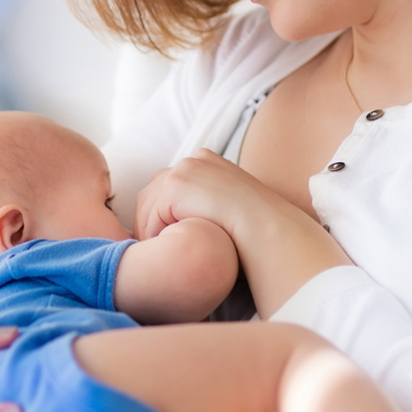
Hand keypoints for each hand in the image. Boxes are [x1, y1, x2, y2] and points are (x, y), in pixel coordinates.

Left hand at [134, 148, 273, 240]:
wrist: (264, 226)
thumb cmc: (251, 227)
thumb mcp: (227, 205)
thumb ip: (205, 202)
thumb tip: (185, 218)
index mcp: (204, 161)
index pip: (167, 186)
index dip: (162, 214)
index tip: (165, 236)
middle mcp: (191, 160)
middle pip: (151, 193)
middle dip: (151, 221)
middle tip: (155, 246)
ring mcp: (182, 171)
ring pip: (148, 207)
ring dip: (151, 231)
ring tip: (161, 251)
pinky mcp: (175, 187)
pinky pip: (150, 218)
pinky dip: (155, 236)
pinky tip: (169, 249)